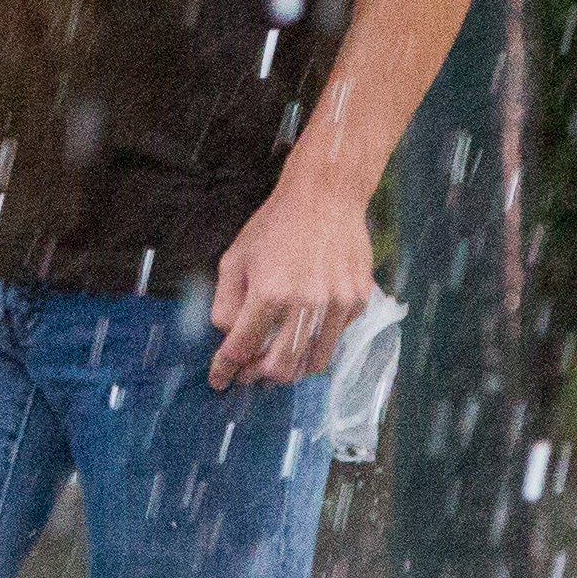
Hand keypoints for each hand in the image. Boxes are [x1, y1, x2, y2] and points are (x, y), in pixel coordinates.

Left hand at [206, 174, 369, 388]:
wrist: (326, 197)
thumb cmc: (276, 226)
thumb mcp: (236, 258)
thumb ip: (226, 302)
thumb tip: (228, 337)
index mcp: (269, 292)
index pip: (242, 347)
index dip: (225, 369)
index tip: (219, 380)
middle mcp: (305, 303)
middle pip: (279, 367)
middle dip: (258, 377)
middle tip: (249, 375)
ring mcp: (336, 304)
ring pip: (312, 362)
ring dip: (290, 369)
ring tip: (276, 361)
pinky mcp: (357, 302)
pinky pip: (334, 338)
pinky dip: (316, 343)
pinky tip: (305, 328)